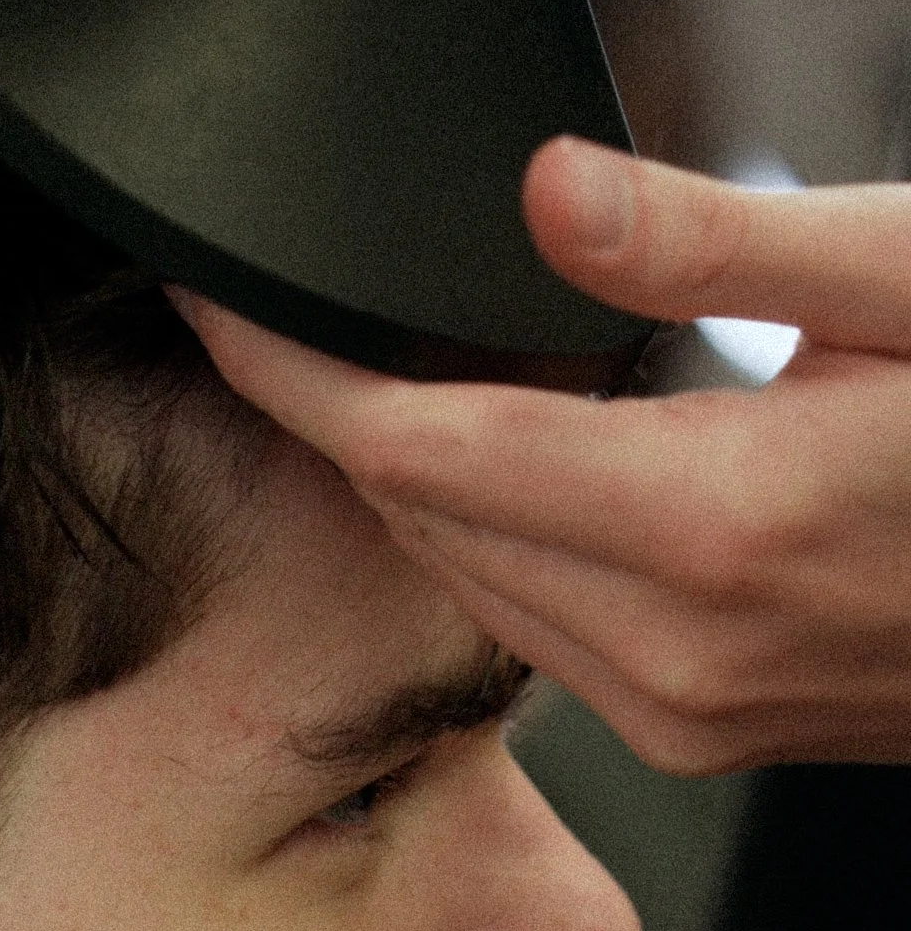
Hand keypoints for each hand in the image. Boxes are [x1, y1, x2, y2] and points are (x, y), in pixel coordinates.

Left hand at [180, 139, 910, 772]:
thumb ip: (720, 243)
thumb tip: (547, 193)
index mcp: (709, 524)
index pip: (417, 446)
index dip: (291, 374)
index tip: (209, 308)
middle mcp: (679, 648)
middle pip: (424, 521)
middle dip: (341, 418)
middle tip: (286, 318)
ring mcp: (694, 713)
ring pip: (471, 587)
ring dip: (419, 485)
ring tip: (390, 374)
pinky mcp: (714, 736)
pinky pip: (542, 637)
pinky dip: (498, 547)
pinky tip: (519, 469)